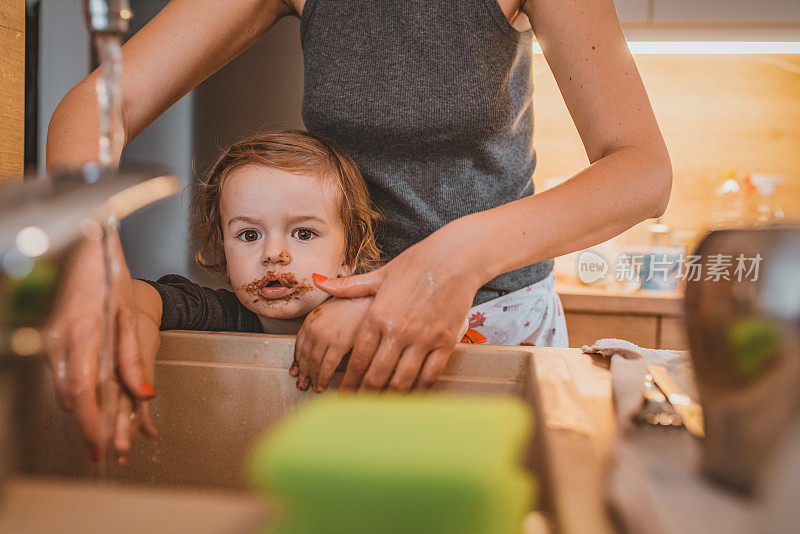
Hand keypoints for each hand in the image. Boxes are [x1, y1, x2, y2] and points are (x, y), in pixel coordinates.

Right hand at [44, 229, 155, 460]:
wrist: (84, 250)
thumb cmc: (109, 278)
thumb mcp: (130, 317)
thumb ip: (134, 358)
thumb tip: (146, 393)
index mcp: (83, 334)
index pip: (82, 390)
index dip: (90, 422)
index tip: (101, 445)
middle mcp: (60, 340)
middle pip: (69, 397)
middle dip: (87, 427)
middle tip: (103, 452)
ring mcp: (51, 340)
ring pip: (63, 389)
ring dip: (82, 413)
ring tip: (101, 434)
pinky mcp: (51, 338)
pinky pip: (61, 375)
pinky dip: (76, 394)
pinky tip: (90, 404)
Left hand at [292, 296, 373, 391]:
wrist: (370, 295)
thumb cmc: (357, 301)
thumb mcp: (332, 309)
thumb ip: (323, 322)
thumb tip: (320, 340)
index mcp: (312, 319)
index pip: (299, 345)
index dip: (297, 360)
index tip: (297, 370)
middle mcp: (315, 328)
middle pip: (305, 356)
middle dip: (303, 373)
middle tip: (302, 384)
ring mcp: (326, 336)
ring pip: (314, 364)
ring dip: (313, 378)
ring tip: (314, 388)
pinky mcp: (339, 343)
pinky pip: (327, 367)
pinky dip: (323, 379)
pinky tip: (323, 386)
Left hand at [311, 221, 485, 391]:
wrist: (455, 258)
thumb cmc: (416, 264)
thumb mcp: (380, 275)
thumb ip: (348, 286)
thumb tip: (316, 280)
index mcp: (377, 315)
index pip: (358, 359)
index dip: (349, 381)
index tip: (344, 395)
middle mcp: (398, 330)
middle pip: (377, 375)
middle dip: (365, 395)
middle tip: (359, 408)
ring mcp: (423, 338)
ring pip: (402, 380)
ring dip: (389, 397)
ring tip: (382, 407)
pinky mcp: (445, 342)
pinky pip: (429, 376)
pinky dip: (419, 391)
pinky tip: (411, 397)